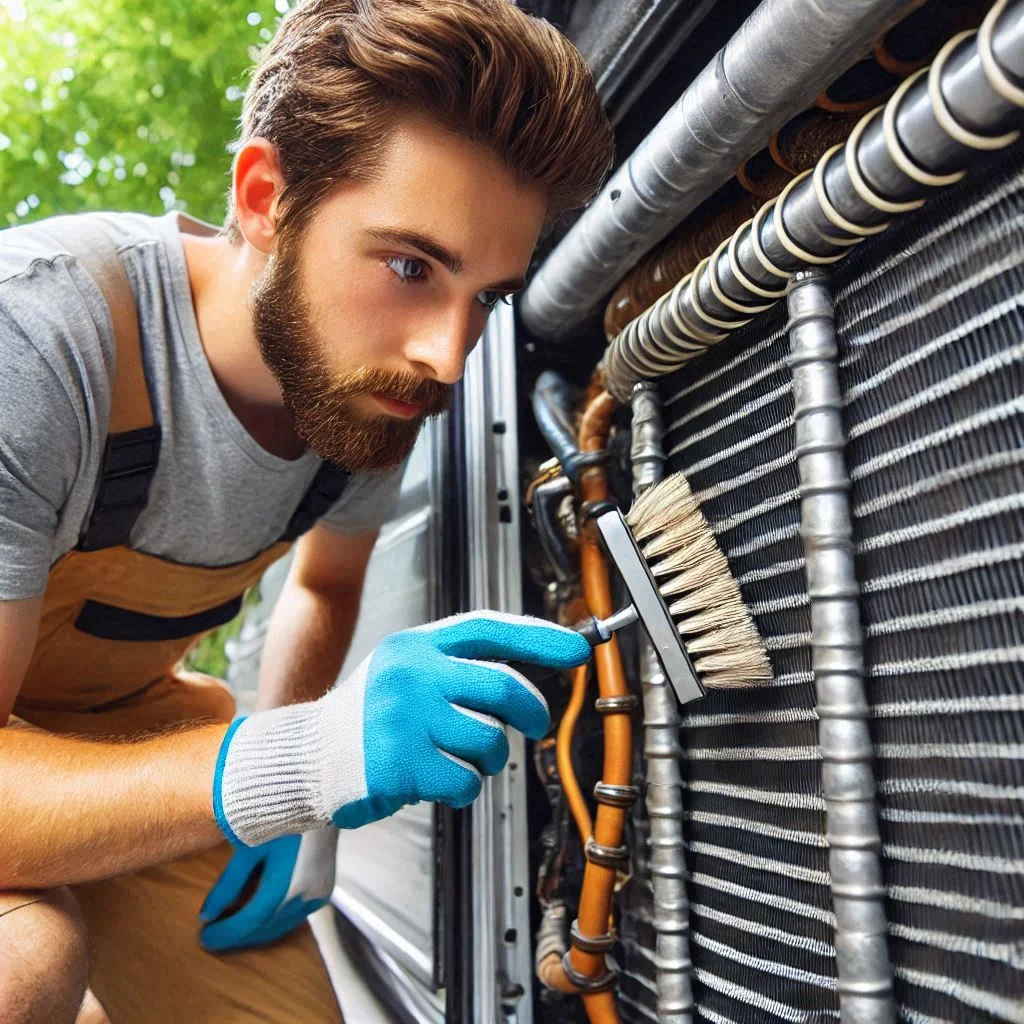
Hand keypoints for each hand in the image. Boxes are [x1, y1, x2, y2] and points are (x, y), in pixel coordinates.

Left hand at [199, 827, 336, 951]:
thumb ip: (228, 884)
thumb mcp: (250, 847)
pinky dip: (272, 920)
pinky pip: (293, 917)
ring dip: (255, 931)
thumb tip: (205, 916)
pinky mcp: (324, 892)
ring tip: (229, 927)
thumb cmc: (281, 816)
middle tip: (211, 935)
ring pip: (280, 926)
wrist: (323, 798)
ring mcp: (318, 896)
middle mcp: (305, 898)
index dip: (224, 934)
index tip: (203, 938)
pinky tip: (256, 915)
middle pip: (265, 929)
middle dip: (237, 936)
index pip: (250, 922)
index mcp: (286, 885)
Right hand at [213, 611, 589, 845]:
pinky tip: (438, 781)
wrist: (308, 756)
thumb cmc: (370, 714)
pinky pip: (466, 781)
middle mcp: (412, 674)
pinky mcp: (401, 763)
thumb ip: (457, 664)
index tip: (579, 647)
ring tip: (462, 758)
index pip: (488, 629)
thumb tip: (528, 669)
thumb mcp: (405, 669)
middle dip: (532, 711)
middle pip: (504, 687)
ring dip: (489, 758)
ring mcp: (405, 717)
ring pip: (490, 740)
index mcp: (416, 645)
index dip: (539, 637)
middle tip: (534, 725)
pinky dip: (464, 788)